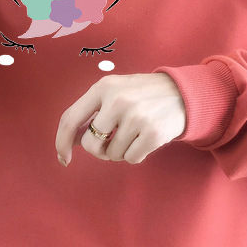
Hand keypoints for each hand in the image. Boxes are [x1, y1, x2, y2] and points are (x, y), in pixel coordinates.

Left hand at [55, 74, 186, 165]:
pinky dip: (136, 154)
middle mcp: (117, 100)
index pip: (70, 119)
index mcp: (103, 87)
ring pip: (112, 154)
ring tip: (134, 134)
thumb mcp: (115, 92)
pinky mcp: (153, 133)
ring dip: (120, 151)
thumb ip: (92, 112)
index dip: (62, 142)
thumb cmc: (142, 95)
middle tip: (112, 142)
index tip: (63, 157)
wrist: (183, 93)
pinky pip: (131, 159)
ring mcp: (136, 117)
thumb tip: (70, 140)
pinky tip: (145, 139)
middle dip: (99, 150)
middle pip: (91, 144)